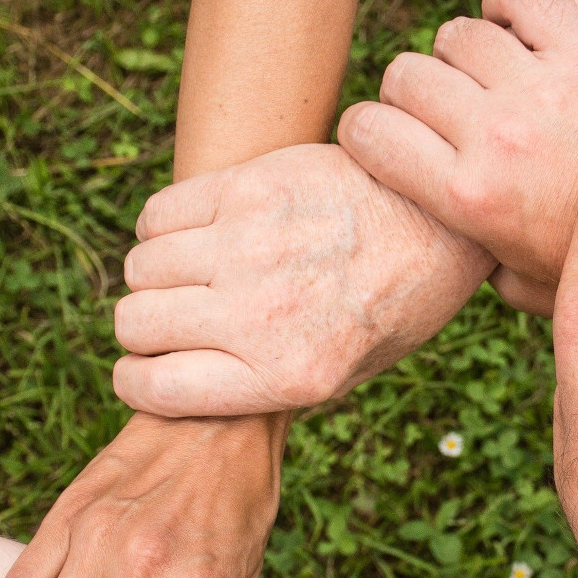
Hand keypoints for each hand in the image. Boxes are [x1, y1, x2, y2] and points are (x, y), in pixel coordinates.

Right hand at [112, 143, 493, 416]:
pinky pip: (158, 214)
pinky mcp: (249, 187)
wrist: (441, 222)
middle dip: (144, 329)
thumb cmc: (394, 306)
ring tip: (194, 275)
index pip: (154, 389)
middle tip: (176, 320)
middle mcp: (262, 315)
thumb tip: (182, 385)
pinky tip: (199, 234)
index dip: (137, 382)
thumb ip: (265, 386)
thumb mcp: (345, 375)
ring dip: (156, 276)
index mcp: (287, 376)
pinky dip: (163, 228)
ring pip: (140, 267)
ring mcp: (251, 246)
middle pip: (136, 324)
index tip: (144, 371)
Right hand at [338, 0, 577, 315]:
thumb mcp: (515, 282)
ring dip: (463, 56)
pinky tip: (516, 36)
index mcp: (468, 198)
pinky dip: (509, 8)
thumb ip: (464, 261)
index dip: (365, 131)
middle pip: (407, 75)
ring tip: (487, 83)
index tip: (382, 139)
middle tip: (442, 116)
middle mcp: (498, 137)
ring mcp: (545, 91)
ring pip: (458, 35)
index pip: (367, 130)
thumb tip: (428, 249)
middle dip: (411, 95)